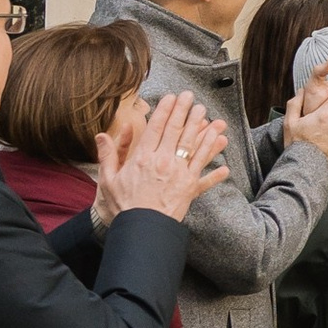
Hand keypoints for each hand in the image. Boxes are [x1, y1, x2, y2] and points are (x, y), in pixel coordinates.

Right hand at [94, 92, 229, 226]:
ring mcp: (179, 175)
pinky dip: (215, 162)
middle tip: (190, 97)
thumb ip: (108, 154)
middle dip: (184, 111)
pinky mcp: (189, 189)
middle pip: (176, 131)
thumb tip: (102, 134)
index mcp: (142, 158)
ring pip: (194, 146)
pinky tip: (224, 153)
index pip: (156, 127)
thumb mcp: (107, 179)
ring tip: (209, 115)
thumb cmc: (121, 206)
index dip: (165, 110)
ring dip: (203, 129)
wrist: (139, 230)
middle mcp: (163, 162)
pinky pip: (205, 172)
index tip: (171, 97)